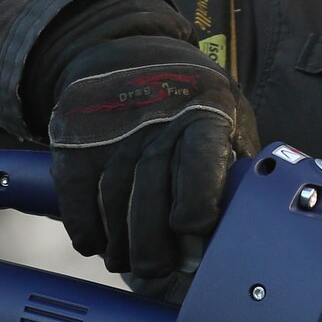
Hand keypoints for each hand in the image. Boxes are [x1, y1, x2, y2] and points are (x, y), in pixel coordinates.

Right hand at [46, 44, 251, 284]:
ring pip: (114, 214)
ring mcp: (110, 135)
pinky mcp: (73, 145)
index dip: (196, 214)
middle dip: (157, 252)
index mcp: (204, 117)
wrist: (125, 54)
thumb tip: (248, 229)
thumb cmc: (192, 100)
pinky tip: (101, 243)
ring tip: (134, 259)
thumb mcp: (229, 117)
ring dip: (123, 250)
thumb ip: (236, 167)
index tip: (193, 235)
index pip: (199, 171)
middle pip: (151, 207)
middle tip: (162, 268)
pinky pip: (78, 207)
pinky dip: (89, 236)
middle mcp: (154, 125)